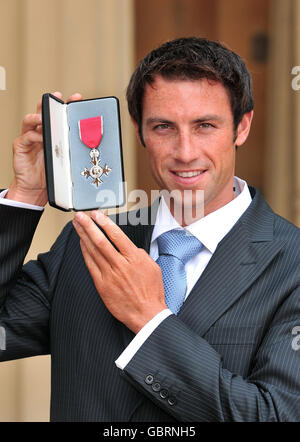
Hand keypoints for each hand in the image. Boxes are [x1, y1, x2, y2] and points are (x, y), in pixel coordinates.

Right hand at [7, 91, 81, 205]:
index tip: (77, 98)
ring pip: (30, 120)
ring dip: (38, 117)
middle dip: (51, 102)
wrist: (35, 188)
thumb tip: (93, 145)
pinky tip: (42, 137)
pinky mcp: (20, 146)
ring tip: (46, 117)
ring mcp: (29, 138)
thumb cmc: (50, 173)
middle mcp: (39, 132)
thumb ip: (72, 149)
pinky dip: (34, 136)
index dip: (66, 104)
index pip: (58, 114)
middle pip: (43, 111)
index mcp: (52, 133)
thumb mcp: (65, 159)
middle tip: (58, 98)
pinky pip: (26, 137)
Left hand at [72, 210, 166, 333]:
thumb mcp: (153, 267)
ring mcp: (110, 275)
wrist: (146, 314)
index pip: (116, 235)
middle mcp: (120, 265)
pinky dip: (85, 253)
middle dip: (88, 226)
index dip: (104, 223)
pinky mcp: (102, 285)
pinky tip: (81, 244)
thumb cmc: (151, 293)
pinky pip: (91, 265)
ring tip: (77, 226)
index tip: (96, 215)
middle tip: (80, 216)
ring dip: (83, 236)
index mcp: (134, 258)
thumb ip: (140, 254)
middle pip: (101, 240)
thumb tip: (130, 248)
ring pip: (93, 251)